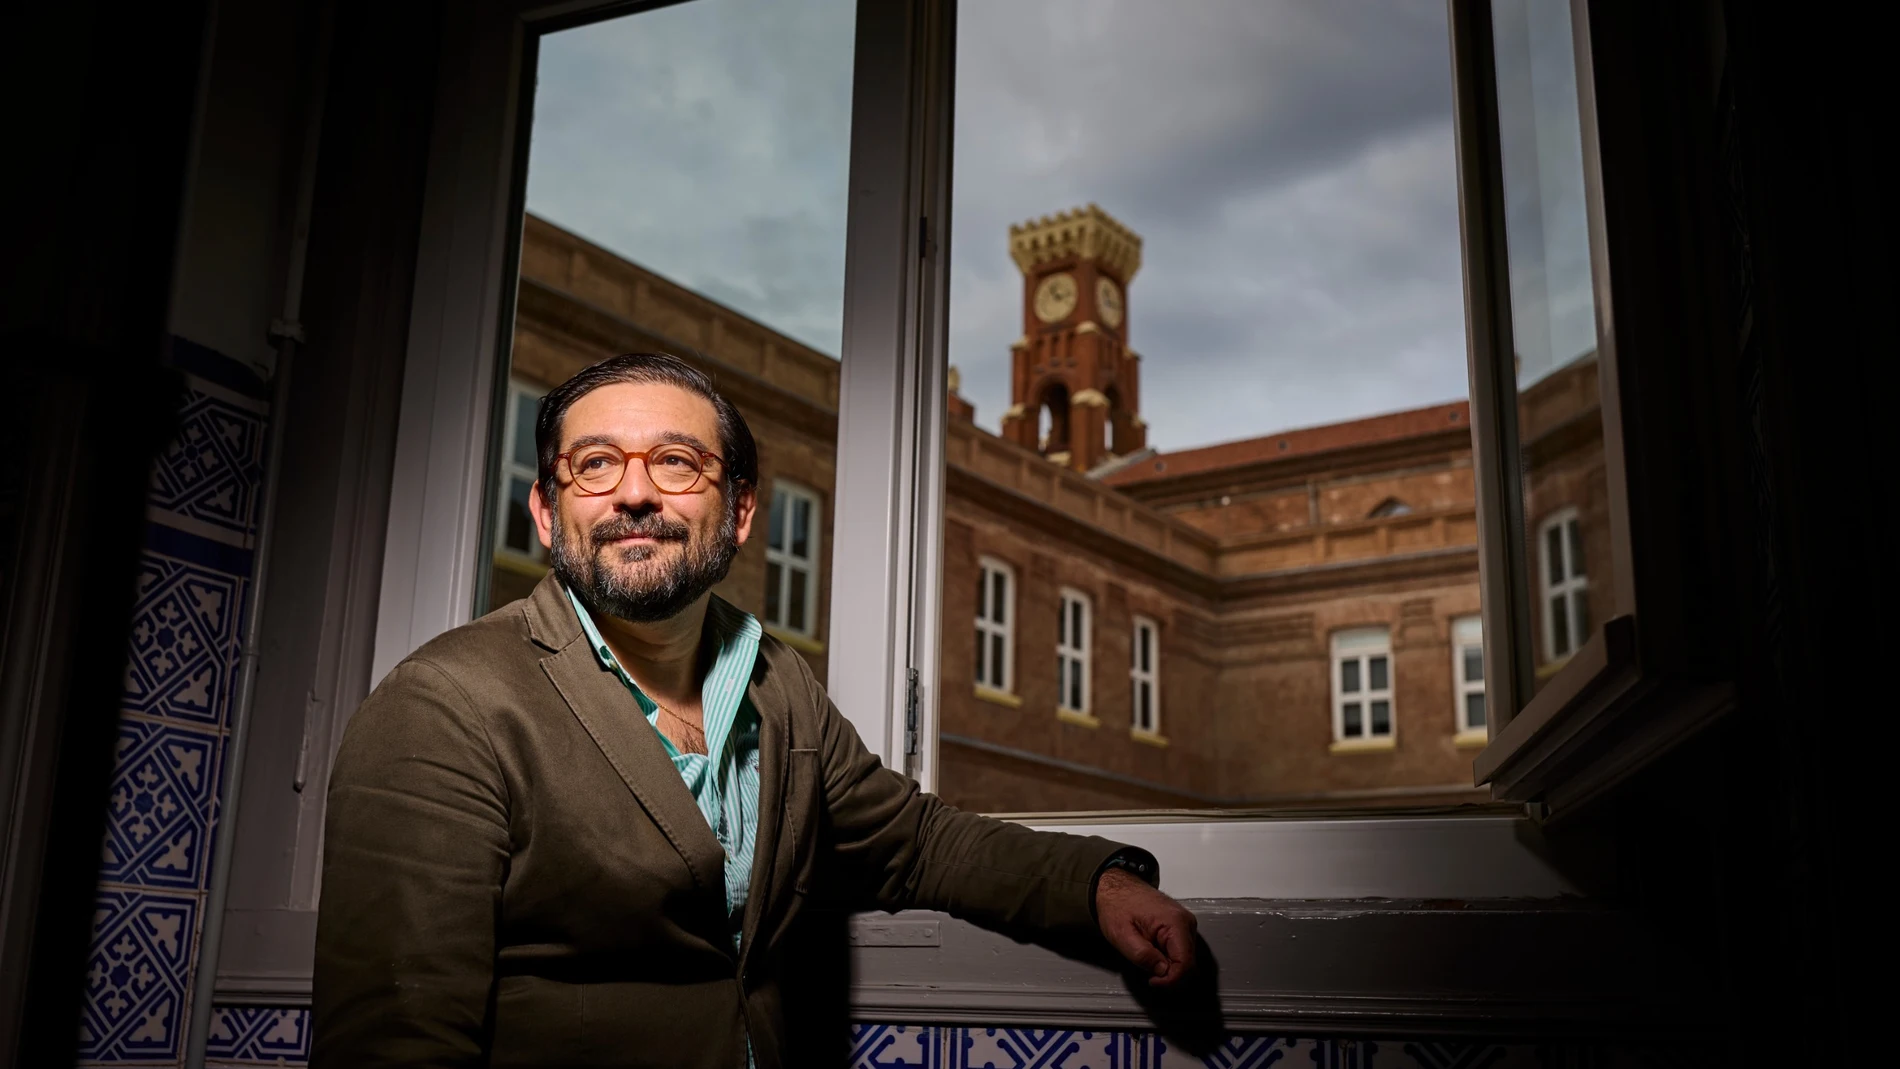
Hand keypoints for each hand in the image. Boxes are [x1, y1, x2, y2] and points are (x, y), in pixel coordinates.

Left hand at [1094, 867, 1197, 986]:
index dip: (1170, 980)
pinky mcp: (1180, 926)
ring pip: (1186, 959)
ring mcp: (1185, 924)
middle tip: (1149, 974)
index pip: (1186, 964)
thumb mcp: (1122, 935)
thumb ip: (1143, 956)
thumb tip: (1162, 971)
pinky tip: (1153, 953)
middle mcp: (1186, 922)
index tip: (1153, 981)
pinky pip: (1181, 951)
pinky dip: (1168, 958)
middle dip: (1170, 975)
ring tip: (1148, 959)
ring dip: (1169, 966)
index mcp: (1175, 922)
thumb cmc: (1117, 905)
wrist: (1115, 887)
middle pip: (1189, 964)